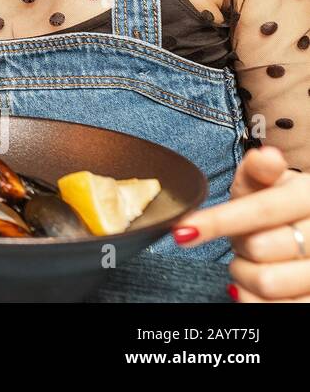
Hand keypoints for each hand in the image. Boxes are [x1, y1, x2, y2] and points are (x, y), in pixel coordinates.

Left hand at [174, 146, 309, 301]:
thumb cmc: (282, 208)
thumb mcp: (269, 185)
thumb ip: (259, 172)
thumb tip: (263, 156)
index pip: (262, 210)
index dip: (220, 221)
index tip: (183, 231)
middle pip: (260, 248)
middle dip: (240, 245)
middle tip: (246, 240)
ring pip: (267, 282)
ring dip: (245, 273)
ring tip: (254, 261)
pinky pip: (277, 309)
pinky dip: (252, 298)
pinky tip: (253, 285)